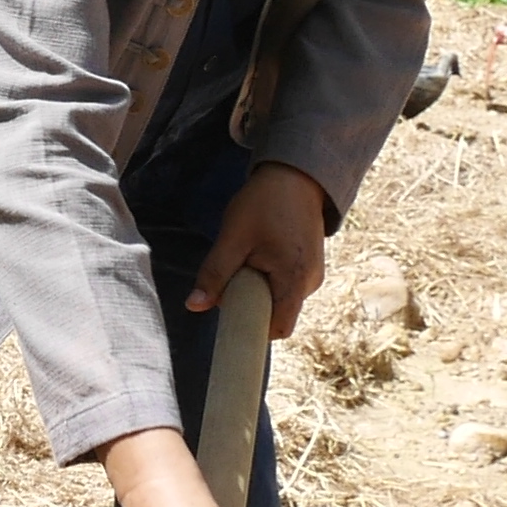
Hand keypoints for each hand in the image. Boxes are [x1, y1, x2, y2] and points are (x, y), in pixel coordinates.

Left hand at [188, 160, 333, 333]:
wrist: (294, 176)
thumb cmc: (264, 203)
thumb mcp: (232, 237)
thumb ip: (214, 274)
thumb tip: (194, 306)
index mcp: (295, 279)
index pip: (278, 328)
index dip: (253, 330)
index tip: (229, 318)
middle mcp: (310, 282)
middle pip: (275, 313)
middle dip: (250, 303)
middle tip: (234, 271)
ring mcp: (312, 275)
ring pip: (278, 299)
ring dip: (257, 288)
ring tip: (248, 255)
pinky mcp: (308, 267)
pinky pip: (283, 286)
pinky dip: (267, 278)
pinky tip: (259, 253)